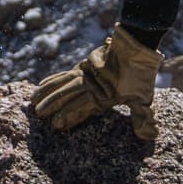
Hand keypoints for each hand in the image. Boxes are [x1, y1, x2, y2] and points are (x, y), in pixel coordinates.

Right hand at [30, 26, 161, 140]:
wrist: (135, 47)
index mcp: (101, 93)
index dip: (67, 115)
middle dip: (51, 104)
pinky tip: (40, 85)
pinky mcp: (82, 66)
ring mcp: (83, 73)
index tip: (55, 125)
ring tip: (32, 101)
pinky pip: (62, 74)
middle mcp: (89, 82)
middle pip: (66, 93)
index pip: (80, 106)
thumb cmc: (140, 76)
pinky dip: (50, 80)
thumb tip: (150, 136)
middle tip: (37, 114)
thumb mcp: (143, 98)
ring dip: (46, 92)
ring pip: (60, 83)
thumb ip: (142, 118)